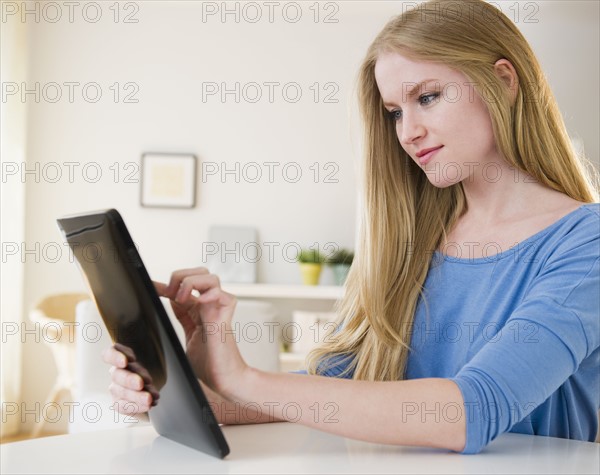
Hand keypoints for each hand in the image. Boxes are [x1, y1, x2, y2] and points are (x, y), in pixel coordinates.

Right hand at [102, 343, 158, 414]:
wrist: (156, 387)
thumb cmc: (155, 367)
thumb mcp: (155, 358)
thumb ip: (149, 354)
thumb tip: (140, 358)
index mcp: (122, 358)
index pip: (109, 354)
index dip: (115, 357)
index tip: (126, 361)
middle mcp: (116, 373)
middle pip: (117, 375)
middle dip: (129, 379)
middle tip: (142, 383)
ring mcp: (116, 389)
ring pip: (121, 392)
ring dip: (136, 396)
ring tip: (150, 399)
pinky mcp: (119, 403)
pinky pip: (123, 406)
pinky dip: (136, 406)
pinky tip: (147, 406)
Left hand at [157, 267, 247, 398]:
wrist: (224, 380)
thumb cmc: (209, 364)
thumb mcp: (188, 337)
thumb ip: (182, 318)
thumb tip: (170, 302)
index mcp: (199, 310)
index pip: (183, 287)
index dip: (165, 284)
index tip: (151, 286)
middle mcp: (210, 306)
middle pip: (199, 273)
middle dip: (181, 276)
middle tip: (169, 292)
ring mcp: (219, 309)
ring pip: (210, 278)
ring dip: (192, 282)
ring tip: (182, 296)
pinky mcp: (226, 316)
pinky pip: (224, 295)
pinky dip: (211, 294)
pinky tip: (201, 302)